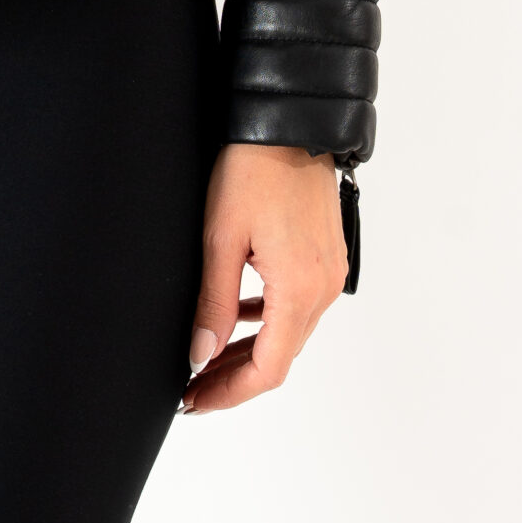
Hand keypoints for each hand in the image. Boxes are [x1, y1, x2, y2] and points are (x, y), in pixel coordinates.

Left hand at [178, 142, 350, 414]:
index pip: (268, 369)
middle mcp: (323, 287)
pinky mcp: (326, 255)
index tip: (194, 400)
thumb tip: (199, 356)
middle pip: (281, 356)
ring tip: (207, 356)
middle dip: (235, 376)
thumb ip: (213, 304)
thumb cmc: (252, 169)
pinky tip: (238, 314)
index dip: (229, 392)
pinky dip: (267, 320)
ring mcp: (329, 271)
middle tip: (192, 386)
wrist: (288, 122)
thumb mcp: (220, 239)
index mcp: (299, 289)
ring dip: (251, 350)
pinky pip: (298, 304)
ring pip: (290, 332)